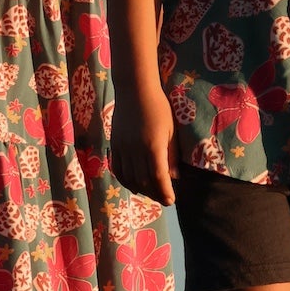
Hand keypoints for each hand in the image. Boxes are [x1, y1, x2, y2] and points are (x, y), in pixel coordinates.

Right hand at [110, 84, 176, 204]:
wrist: (135, 89)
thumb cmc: (159, 107)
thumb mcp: (171, 130)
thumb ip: (171, 155)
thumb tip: (174, 177)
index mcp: (153, 145)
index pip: (158, 177)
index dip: (165, 192)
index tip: (171, 201)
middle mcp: (136, 150)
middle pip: (143, 181)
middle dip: (155, 193)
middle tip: (164, 198)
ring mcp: (123, 148)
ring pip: (130, 178)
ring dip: (141, 189)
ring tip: (150, 192)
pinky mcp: (115, 144)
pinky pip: (118, 169)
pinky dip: (126, 180)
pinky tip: (134, 184)